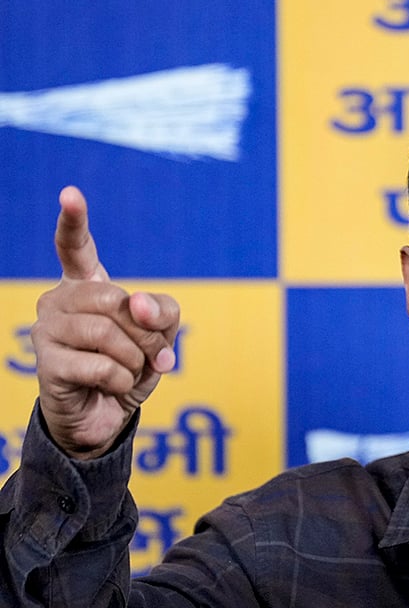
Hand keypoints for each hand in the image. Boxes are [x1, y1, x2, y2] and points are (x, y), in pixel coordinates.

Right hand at [31, 186, 180, 458]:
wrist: (107, 415)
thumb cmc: (130, 366)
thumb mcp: (160, 335)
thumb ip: (162, 311)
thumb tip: (138, 304)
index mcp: (86, 285)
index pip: (75, 246)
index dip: (73, 220)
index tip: (69, 193)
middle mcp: (59, 300)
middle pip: (117, 300)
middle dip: (148, 332)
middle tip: (154, 354)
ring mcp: (47, 330)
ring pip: (107, 332)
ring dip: (135, 357)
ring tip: (133, 370)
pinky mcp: (46, 363)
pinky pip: (101, 365)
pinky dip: (123, 379)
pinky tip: (115, 386)